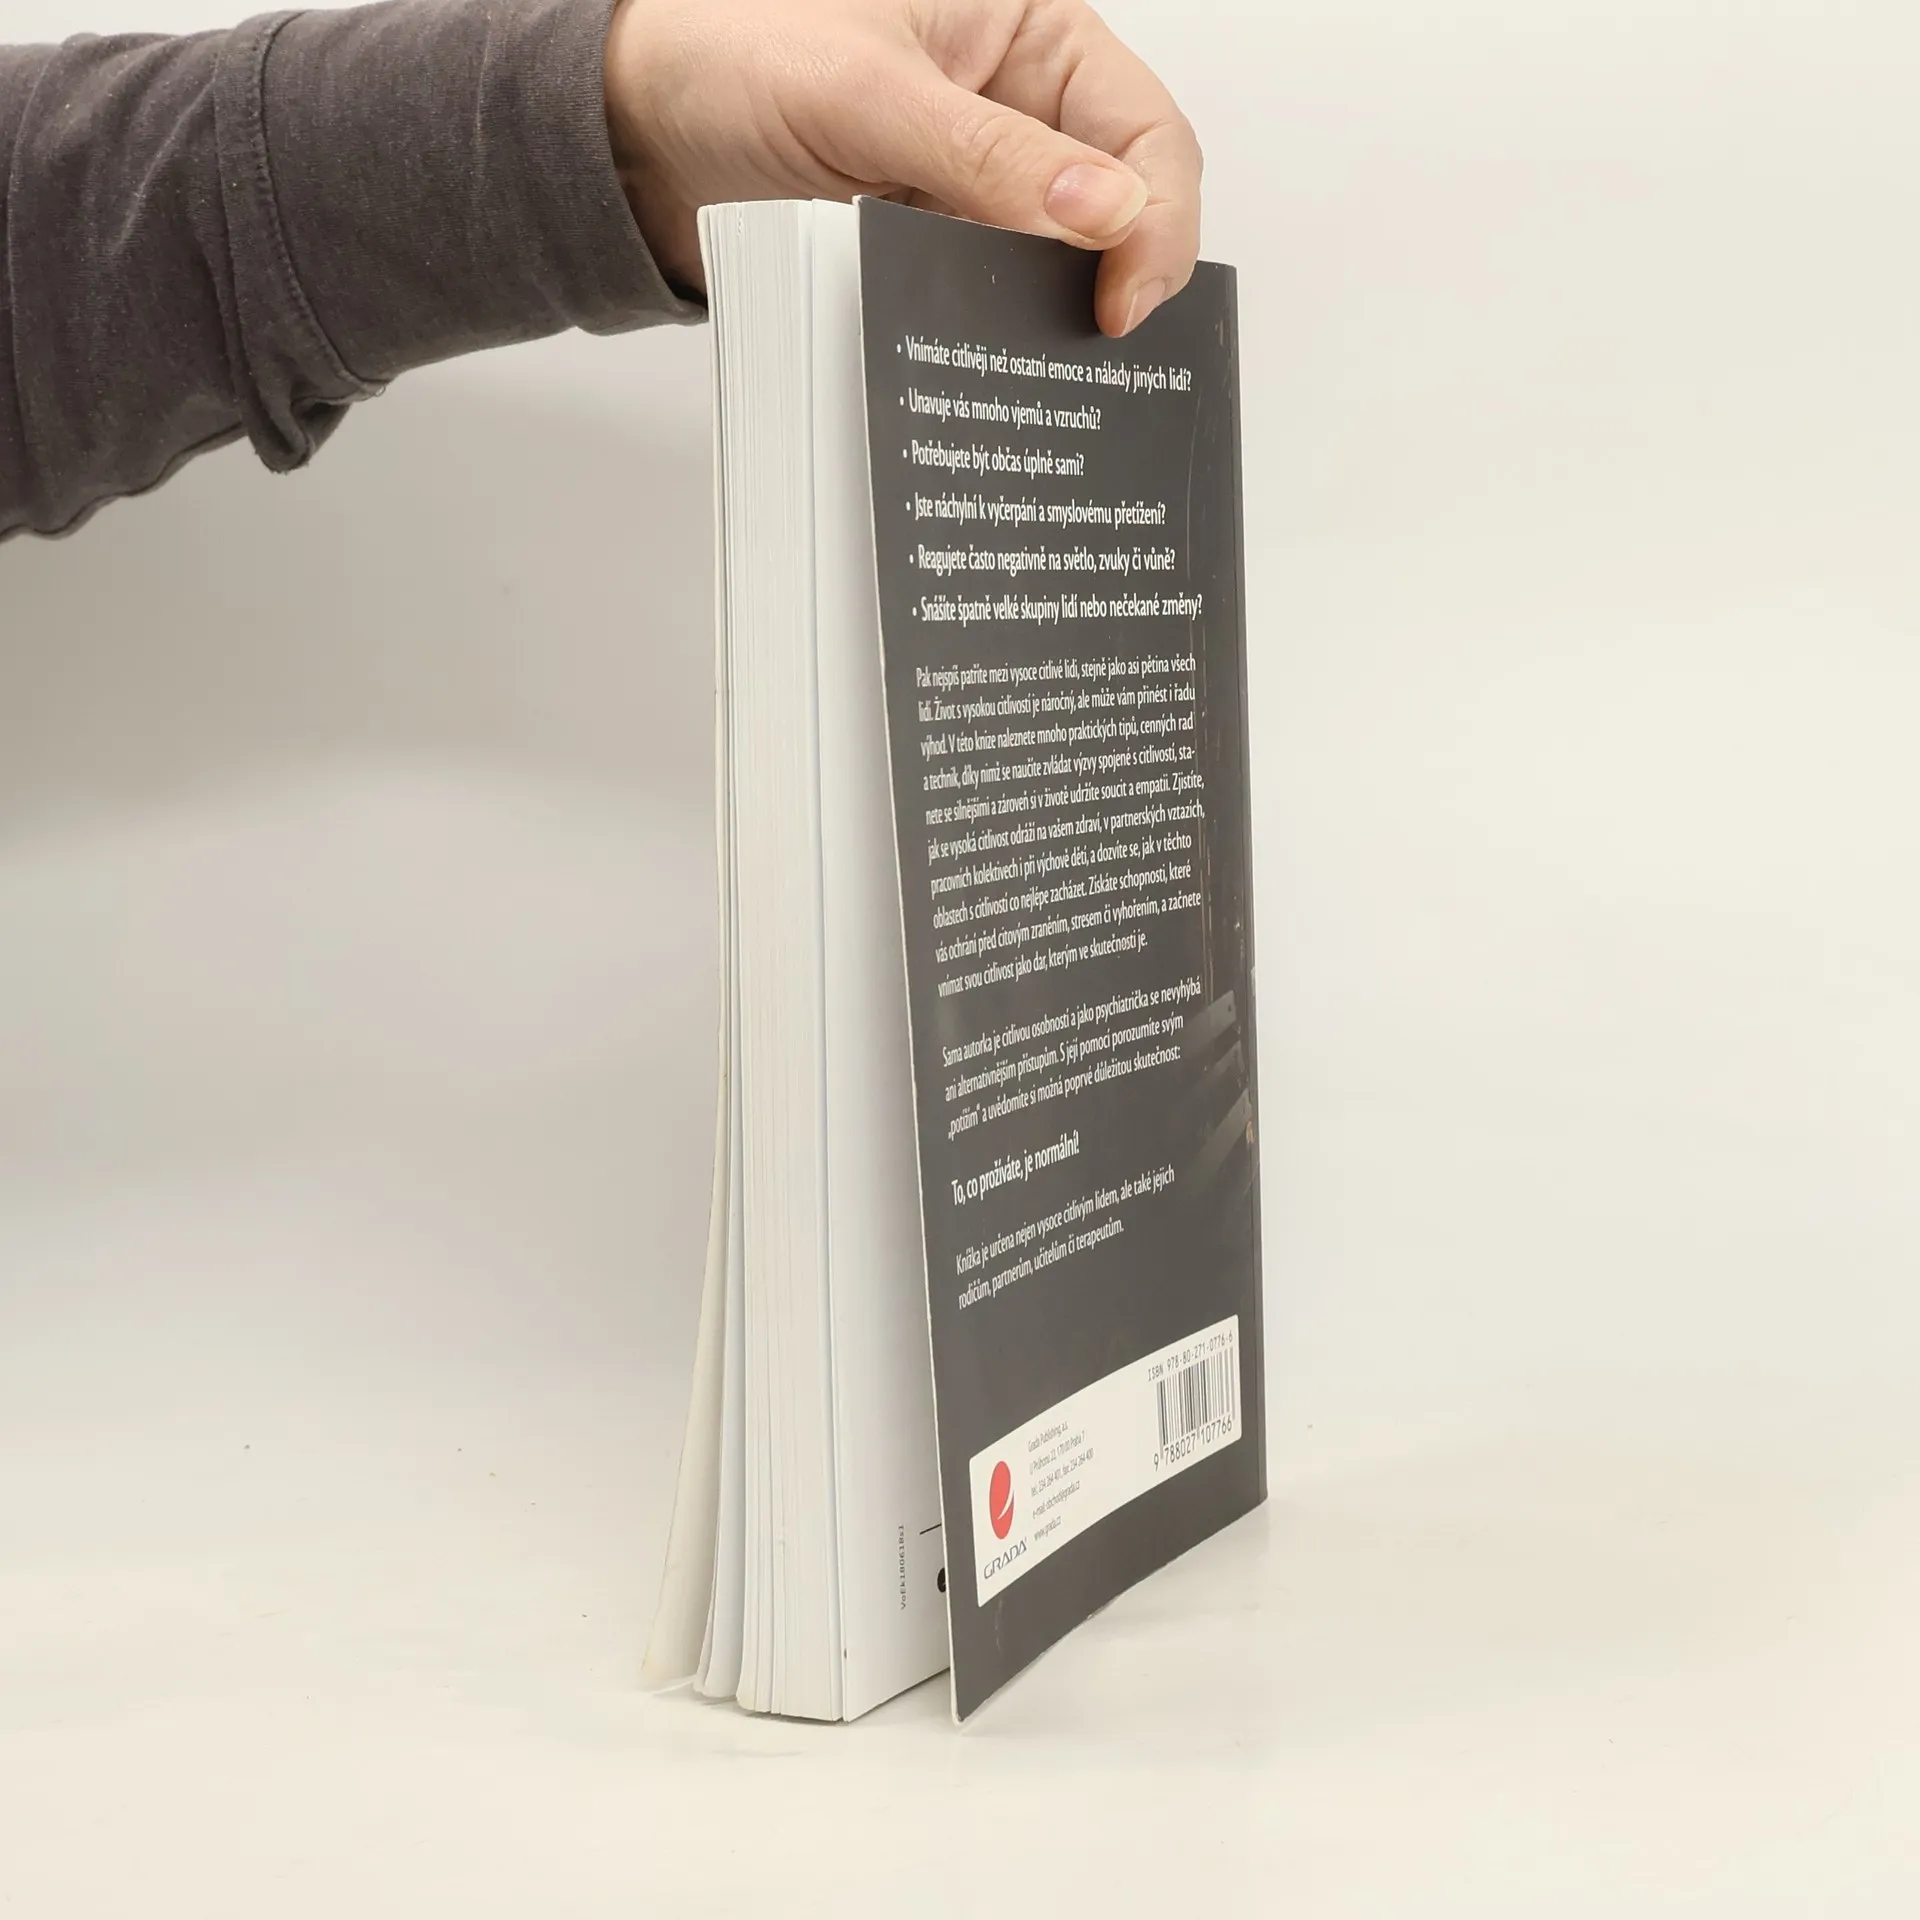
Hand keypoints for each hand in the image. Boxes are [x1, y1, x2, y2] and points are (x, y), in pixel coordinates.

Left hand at [603, 0, 1199, 335]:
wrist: (630, 132)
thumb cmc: (727, 56)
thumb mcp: (867, 96)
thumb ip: (990, 157)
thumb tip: (1106, 214)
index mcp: (1027, 30)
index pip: (1146, 131)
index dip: (1152, 221)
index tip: (1117, 303)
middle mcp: (1015, 102)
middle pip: (1121, 204)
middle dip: (1114, 273)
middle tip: (1086, 347)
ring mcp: (977, 178)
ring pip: (1060, 261)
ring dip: (1049, 310)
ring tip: (1032, 358)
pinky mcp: (934, 237)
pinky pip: (991, 292)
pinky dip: (992, 326)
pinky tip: (982, 353)